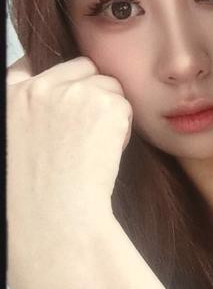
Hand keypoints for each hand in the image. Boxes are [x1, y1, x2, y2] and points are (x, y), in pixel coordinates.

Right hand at [7, 55, 132, 246]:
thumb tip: (53, 111)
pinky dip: (122, 130)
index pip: (28, 66)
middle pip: (80, 67)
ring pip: (109, 85)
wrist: (53, 222)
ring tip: (94, 152)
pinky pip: (125, 106)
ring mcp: (70, 93)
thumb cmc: (32, 202)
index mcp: (6, 99)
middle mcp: (35, 88)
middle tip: (87, 135)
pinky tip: (105, 157)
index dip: (56, 82)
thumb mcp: (14, 147)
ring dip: (109, 111)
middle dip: (90, 92)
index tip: (64, 103)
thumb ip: (28, 117)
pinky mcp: (103, 105)